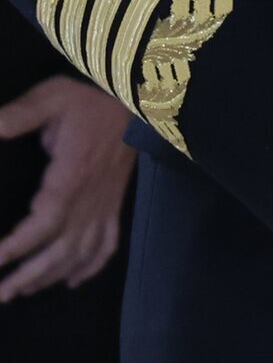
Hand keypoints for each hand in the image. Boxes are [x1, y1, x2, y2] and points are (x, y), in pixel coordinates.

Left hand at [0, 76, 134, 301]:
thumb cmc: (93, 99)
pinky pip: (109, 243)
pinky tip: (73, 280)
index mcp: (72, 176)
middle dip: (30, 275)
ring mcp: (106, 203)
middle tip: (2, 294)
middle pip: (62, 249)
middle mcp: (91, 199)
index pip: (44, 222)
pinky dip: (92, 266)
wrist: (138, 99)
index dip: (18, 246)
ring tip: (24, 291)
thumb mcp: (52, 99)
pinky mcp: (115, 203)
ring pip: (82, 252)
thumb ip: (18, 115)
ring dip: (54, 276)